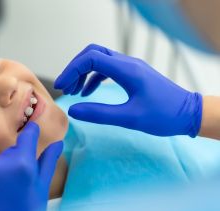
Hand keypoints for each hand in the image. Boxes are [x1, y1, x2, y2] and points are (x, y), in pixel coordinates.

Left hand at [0, 122, 62, 210]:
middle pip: (8, 152)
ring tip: (0, 194)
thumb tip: (59, 142)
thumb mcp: (41, 190)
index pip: (27, 136)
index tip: (32, 129)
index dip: (31, 132)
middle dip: (13, 162)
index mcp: (22, 164)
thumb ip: (48, 162)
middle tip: (16, 184)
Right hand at [54, 44, 201, 136]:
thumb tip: (73, 110)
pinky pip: (107, 69)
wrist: (188, 113)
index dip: (71, 70)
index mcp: (126, 70)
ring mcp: (130, 67)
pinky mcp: (132, 74)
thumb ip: (99, 114)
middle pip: (92, 53)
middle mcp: (127, 63)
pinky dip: (93, 78)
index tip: (61, 86)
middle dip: (75, 68)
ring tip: (73, 91)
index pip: (91, 59)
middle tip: (64, 87)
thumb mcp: (129, 118)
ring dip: (83, 72)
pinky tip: (87, 92)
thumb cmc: (163, 116)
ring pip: (99, 59)